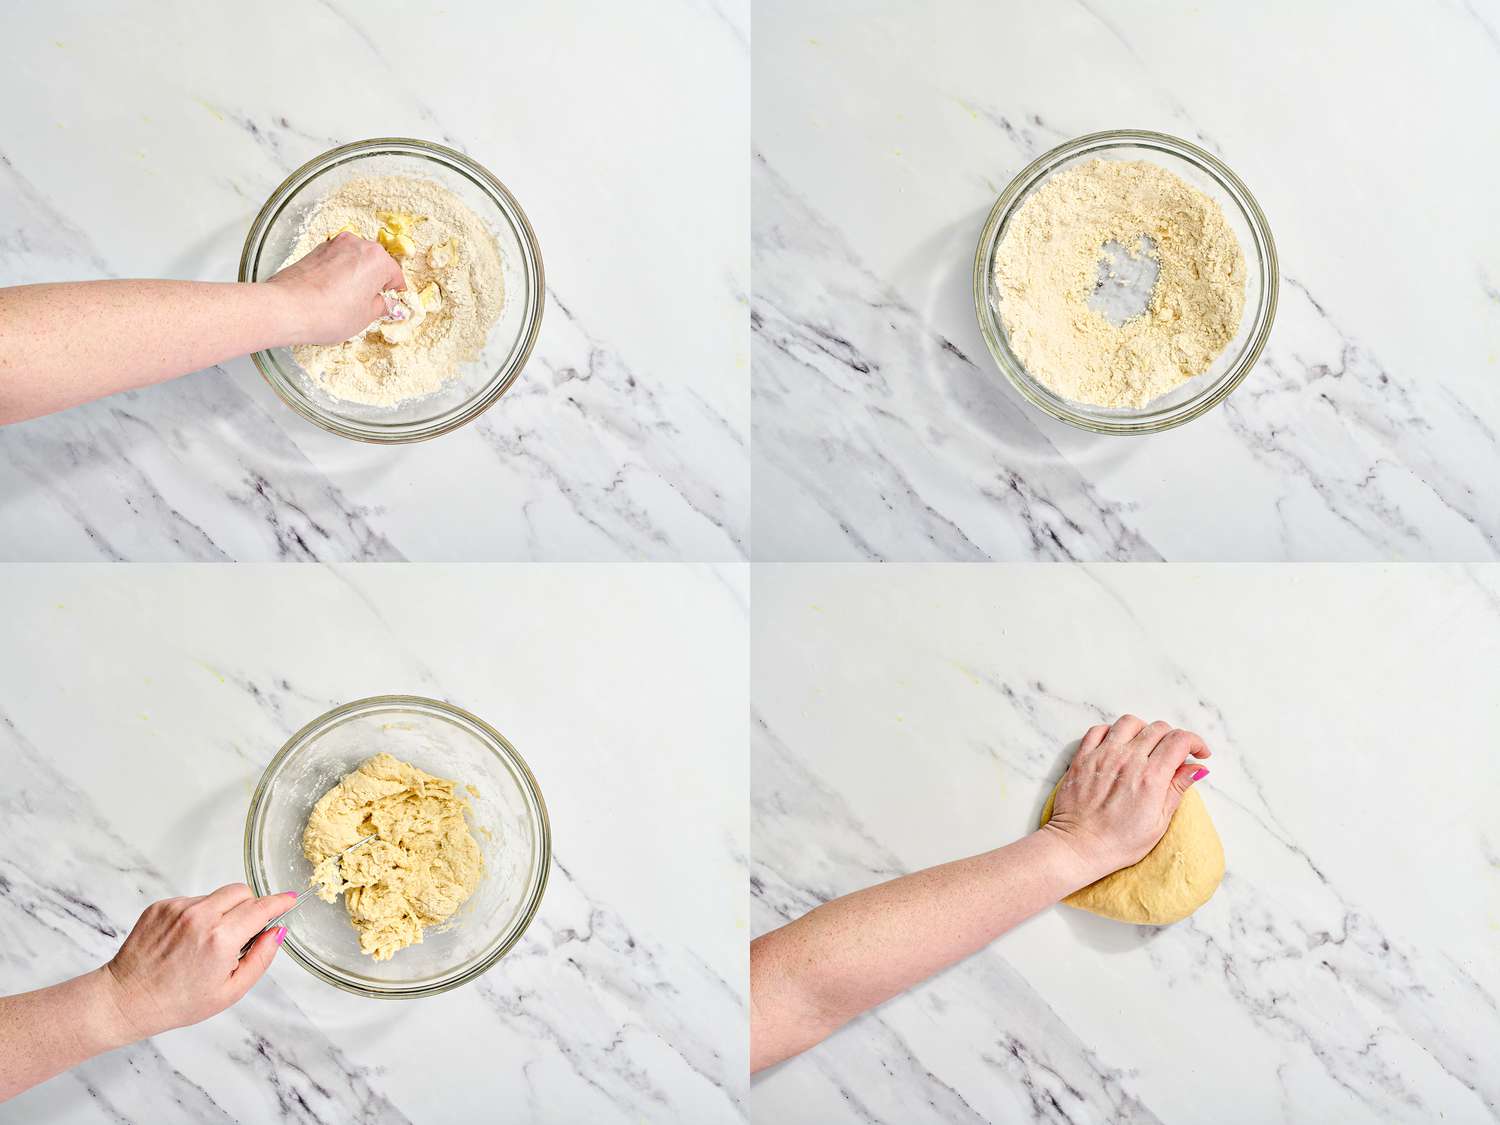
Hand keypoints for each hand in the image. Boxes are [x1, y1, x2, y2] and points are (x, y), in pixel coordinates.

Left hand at [99, 884, 295, 1040]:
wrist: (126, 999)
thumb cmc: (176, 1003)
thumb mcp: (230, 992)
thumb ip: (260, 959)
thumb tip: (276, 932)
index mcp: (220, 939)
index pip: (261, 907)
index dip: (280, 902)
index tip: (290, 899)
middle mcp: (200, 917)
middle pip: (242, 892)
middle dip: (250, 907)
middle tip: (240, 934)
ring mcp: (178, 908)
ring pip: (217, 896)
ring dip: (222, 912)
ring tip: (206, 943)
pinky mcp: (161, 906)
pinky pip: (194, 900)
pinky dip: (199, 915)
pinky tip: (186, 940)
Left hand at [264, 233, 405, 344]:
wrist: (286, 308)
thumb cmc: (330, 313)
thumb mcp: (366, 316)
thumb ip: (381, 306)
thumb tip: (385, 303)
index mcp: (377, 258)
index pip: (395, 275)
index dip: (393, 293)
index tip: (388, 305)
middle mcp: (357, 244)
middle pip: (374, 264)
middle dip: (373, 282)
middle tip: (366, 305)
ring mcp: (334, 245)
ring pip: (354, 262)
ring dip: (354, 278)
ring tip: (345, 302)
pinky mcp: (315, 251)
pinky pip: (335, 262)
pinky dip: (337, 275)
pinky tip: (329, 295)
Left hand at [1041, 715, 1210, 879]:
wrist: (1078, 847)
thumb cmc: (1119, 843)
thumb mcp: (1158, 822)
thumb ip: (1177, 789)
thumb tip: (1197, 768)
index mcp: (1150, 777)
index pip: (1179, 741)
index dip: (1195, 743)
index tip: (1199, 753)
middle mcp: (1127, 760)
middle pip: (1158, 729)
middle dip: (1173, 738)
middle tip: (1174, 756)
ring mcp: (1102, 756)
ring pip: (1129, 722)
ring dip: (1144, 730)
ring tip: (1146, 747)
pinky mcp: (1082, 758)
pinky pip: (1099, 730)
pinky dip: (1113, 732)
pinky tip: (1118, 746)